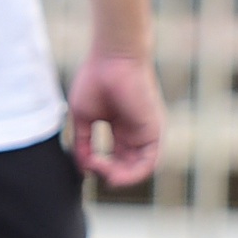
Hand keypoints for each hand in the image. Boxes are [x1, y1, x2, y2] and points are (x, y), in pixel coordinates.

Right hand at [66, 50, 166, 187]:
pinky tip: (114, 172)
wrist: (112, 59)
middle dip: (110, 175)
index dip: (99, 168)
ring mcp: (146, 132)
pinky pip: (149, 163)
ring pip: (139, 169)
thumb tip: (83, 168)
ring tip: (104, 172)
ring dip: (121, 178)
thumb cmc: (96, 80)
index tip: (86, 164)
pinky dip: (132, 174)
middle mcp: (136, 132)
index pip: (115, 159)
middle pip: (127, 167)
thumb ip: (83, 144)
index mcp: (121, 128)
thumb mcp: (83, 118)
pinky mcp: (154, 131)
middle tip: (94, 169)